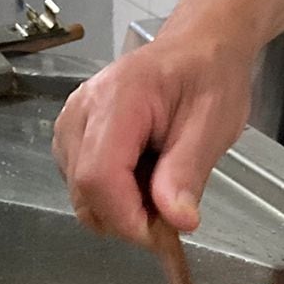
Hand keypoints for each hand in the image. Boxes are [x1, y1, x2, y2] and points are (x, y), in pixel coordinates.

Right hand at [54, 30, 256, 241]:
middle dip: (127, 218)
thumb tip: (177, 221)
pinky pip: (82, 187)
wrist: (196, 49)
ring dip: (121, 209)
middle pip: (85, 192)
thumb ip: (188, 172)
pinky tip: (141, 177)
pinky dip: (113, 197)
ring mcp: (70, 125)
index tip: (164, 234)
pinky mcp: (70, 138)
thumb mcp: (213, 123)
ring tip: (159, 185)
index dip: (127, 218)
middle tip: (171, 212)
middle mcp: (81, 111)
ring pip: (81, 196)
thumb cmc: (208, 77)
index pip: (98, 177)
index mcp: (117, 99)